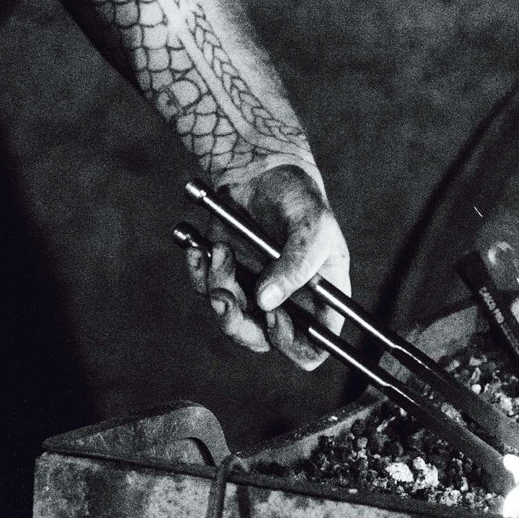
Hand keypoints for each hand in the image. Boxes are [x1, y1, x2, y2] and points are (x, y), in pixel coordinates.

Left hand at [182, 163, 351, 371]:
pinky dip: (198, 272)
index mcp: (319, 298)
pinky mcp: (226, 276)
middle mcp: (287, 303)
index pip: (313, 346)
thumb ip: (297, 264)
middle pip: (263, 341)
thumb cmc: (300, 198)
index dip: (294, 344)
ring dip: (218, 288)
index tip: (274, 317)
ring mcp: (254, 292)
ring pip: (230, 319)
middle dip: (238, 323)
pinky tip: (199, 248)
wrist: (263, 171)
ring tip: (219, 251)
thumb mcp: (313, 224)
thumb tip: (268, 302)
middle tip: (225, 295)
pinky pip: (206, 290)